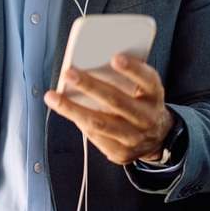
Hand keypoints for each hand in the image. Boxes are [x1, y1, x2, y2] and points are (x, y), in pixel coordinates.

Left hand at [43, 53, 173, 164]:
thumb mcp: (143, 87)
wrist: (156, 138)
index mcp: (153, 95)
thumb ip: (125, 75)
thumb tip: (92, 59)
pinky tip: (65, 110)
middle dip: (90, 86)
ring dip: (72, 109)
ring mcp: (134, 138)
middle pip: (116, 101)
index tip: (116, 58)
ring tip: (53, 97)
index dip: (133, 69)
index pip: (148, 79)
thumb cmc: (141, 102)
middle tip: (69, 73)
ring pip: (99, 123)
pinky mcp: (121, 153)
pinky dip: (78, 121)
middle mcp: (147, 118)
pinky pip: (94, 136)